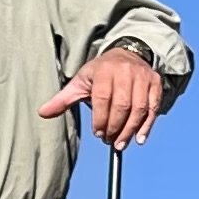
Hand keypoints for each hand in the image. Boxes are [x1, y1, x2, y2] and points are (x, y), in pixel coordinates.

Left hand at [39, 47, 162, 149]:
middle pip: (122, 105)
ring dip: (130, 130)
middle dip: (114, 127)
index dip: (101, 119)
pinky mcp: (155, 83)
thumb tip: (42, 113)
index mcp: (105, 70)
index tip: (97, 133)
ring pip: (139, 108)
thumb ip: (63, 99)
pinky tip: (139, 139)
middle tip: (108, 141)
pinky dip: (147, 125)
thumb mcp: (80, 82)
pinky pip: (153, 107)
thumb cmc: (100, 73)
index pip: (103, 98)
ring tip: (120, 144)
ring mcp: (143, 77)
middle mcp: (126, 72)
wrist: (127, 54)